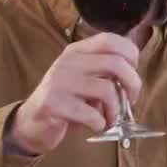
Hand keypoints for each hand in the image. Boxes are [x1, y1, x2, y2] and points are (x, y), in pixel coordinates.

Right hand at [5, 33, 141, 154]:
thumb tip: (134, 76)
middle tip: (131, 100)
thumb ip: (106, 72)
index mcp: (78, 51)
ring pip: (107, 90)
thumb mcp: (85, 79)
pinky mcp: (54, 104)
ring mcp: (60, 82)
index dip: (130, 55)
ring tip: (111, 119)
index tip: (133, 72)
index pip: (111, 40)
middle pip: (116, 63)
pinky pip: (92, 114)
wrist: (32, 122)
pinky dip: (101, 124)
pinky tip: (96, 126)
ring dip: (116, 110)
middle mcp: (69, 62)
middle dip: (133, 84)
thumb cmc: (67, 101)